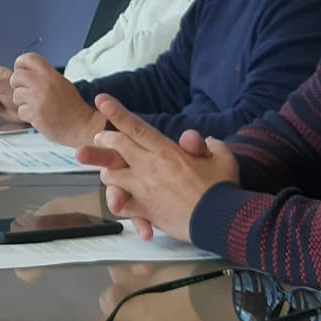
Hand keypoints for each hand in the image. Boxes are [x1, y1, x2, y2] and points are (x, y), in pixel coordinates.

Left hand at [9, 53, 103, 145]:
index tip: (21, 71)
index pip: (28, 58)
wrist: (81, 125)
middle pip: (16, 76)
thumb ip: (45, 76)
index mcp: (50, 74)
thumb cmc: (73, 107)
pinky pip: (20, 111)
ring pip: (16, 95)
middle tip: (26, 92)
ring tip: (36, 106)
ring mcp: (38, 99)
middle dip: (18, 85)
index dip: (21, 64)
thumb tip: (27, 73)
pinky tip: (38, 116)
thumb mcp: (61, 83)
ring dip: (23, 102)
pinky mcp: (35, 113)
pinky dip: (27, 115)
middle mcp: (43, 84)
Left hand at [73, 95, 231, 243]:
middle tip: (98, 137)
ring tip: (109, 172)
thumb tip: (202, 139)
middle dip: (104, 139)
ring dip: (108, 171)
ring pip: (111, 176)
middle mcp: (149, 167)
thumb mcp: (222, 157)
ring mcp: (143, 189)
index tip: (100, 100)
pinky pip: (121, 205)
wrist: (218, 220)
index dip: (116, 112)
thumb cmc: (222, 188)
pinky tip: (117, 203)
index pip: (136, 127)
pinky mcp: (144, 210)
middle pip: (117, 146)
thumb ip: (209, 144)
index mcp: (166, 151)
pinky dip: (117, 203)